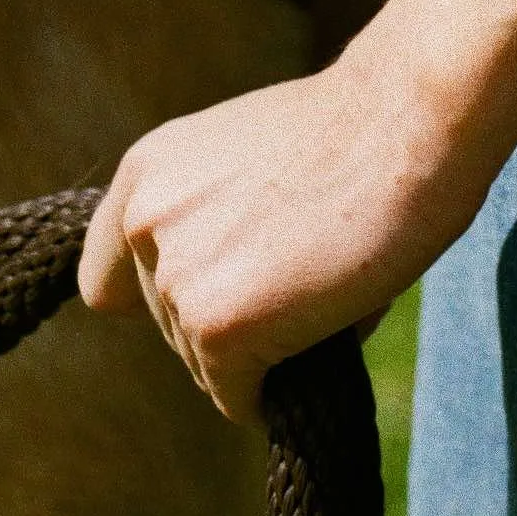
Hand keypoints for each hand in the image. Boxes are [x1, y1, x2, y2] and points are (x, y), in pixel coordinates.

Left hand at [79, 3, 500, 416]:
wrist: (411, 117)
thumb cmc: (358, 133)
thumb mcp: (247, 160)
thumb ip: (213, 220)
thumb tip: (229, 306)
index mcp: (147, 172)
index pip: (105, 279)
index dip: (162, 294)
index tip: (215, 288)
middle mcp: (144, 223)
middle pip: (169, 328)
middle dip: (233, 319)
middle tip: (307, 274)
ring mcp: (176, 279)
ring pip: (206, 365)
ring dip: (264, 348)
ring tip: (326, 284)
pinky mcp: (217, 328)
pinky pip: (237, 398)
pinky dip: (277, 390)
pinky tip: (322, 334)